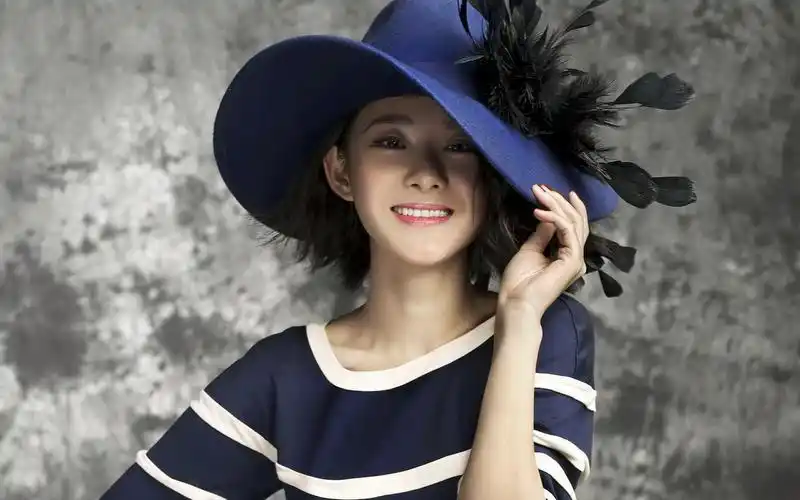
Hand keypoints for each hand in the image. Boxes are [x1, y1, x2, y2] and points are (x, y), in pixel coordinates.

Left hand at [497, 184, 588, 317]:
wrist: (516, 302)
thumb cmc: (519, 282)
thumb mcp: (529, 250)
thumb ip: (542, 234)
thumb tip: (547, 218)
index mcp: (567, 256)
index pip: (573, 226)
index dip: (563, 206)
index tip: (549, 191)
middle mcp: (575, 256)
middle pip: (576, 221)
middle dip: (560, 201)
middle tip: (542, 187)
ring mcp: (576, 259)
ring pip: (573, 223)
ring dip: (556, 204)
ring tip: (539, 193)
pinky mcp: (572, 260)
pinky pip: (567, 231)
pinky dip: (553, 217)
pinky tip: (538, 211)